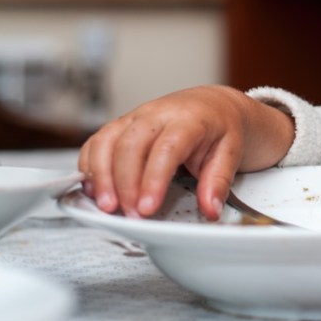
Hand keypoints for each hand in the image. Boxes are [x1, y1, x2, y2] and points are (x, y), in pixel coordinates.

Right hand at [78, 85, 293, 219]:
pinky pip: (95, 142)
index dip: (152, 180)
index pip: (165, 149)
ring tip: (107, 207)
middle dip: (124, 184)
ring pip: (105, 142)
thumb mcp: (230, 153)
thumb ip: (218, 182)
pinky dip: (89, 167)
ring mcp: (134, 118)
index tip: (148, 208)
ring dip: (100, 177)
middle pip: (129, 146)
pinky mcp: (120, 125)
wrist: (213, 105)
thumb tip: (210, 209)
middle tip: (130, 214)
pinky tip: (94, 190)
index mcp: (187, 120)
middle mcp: (156, 115)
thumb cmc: (220, 127)